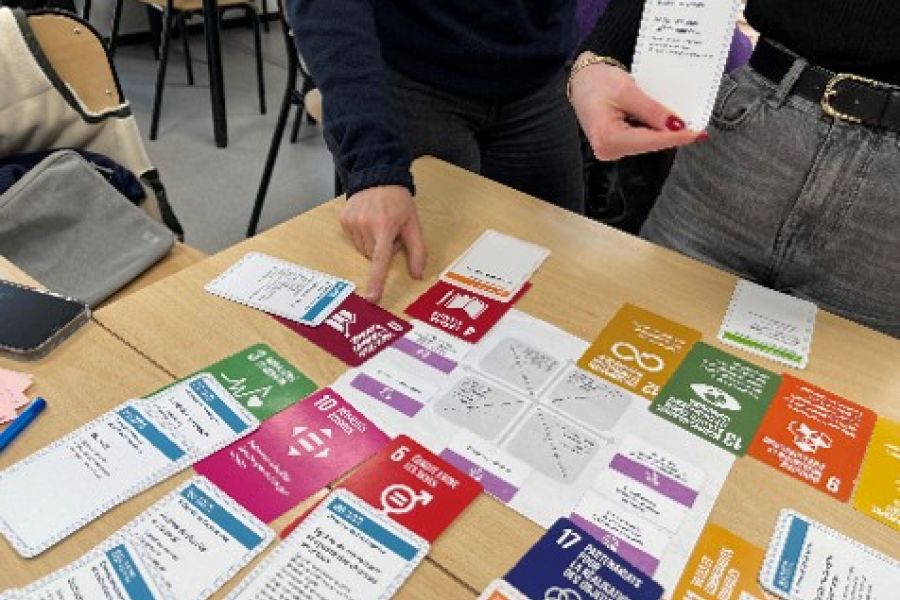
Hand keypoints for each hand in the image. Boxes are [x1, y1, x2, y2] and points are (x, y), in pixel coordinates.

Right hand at [340, 185, 425, 301]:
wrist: (378, 177)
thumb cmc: (398, 203)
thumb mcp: (413, 224)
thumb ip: (418, 251)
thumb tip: (417, 275)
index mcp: (385, 227)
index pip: (380, 259)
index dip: (377, 280)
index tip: (372, 297)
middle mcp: (365, 225)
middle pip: (373, 256)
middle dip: (382, 250)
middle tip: (389, 232)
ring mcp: (352, 222)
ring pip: (362, 250)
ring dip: (372, 244)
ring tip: (378, 225)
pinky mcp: (343, 220)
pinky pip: (353, 241)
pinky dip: (362, 236)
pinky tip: (368, 221)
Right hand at [569, 55, 702, 160]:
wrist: (581, 79)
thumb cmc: (597, 81)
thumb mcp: (627, 90)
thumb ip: (652, 110)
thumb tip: (676, 125)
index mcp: (608, 138)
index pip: (650, 140)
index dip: (676, 136)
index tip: (698, 132)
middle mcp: (609, 149)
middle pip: (650, 144)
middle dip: (673, 134)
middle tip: (699, 124)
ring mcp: (612, 148)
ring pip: (648, 142)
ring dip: (666, 131)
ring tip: (688, 120)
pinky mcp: (616, 143)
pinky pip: (642, 138)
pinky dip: (656, 129)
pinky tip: (668, 120)